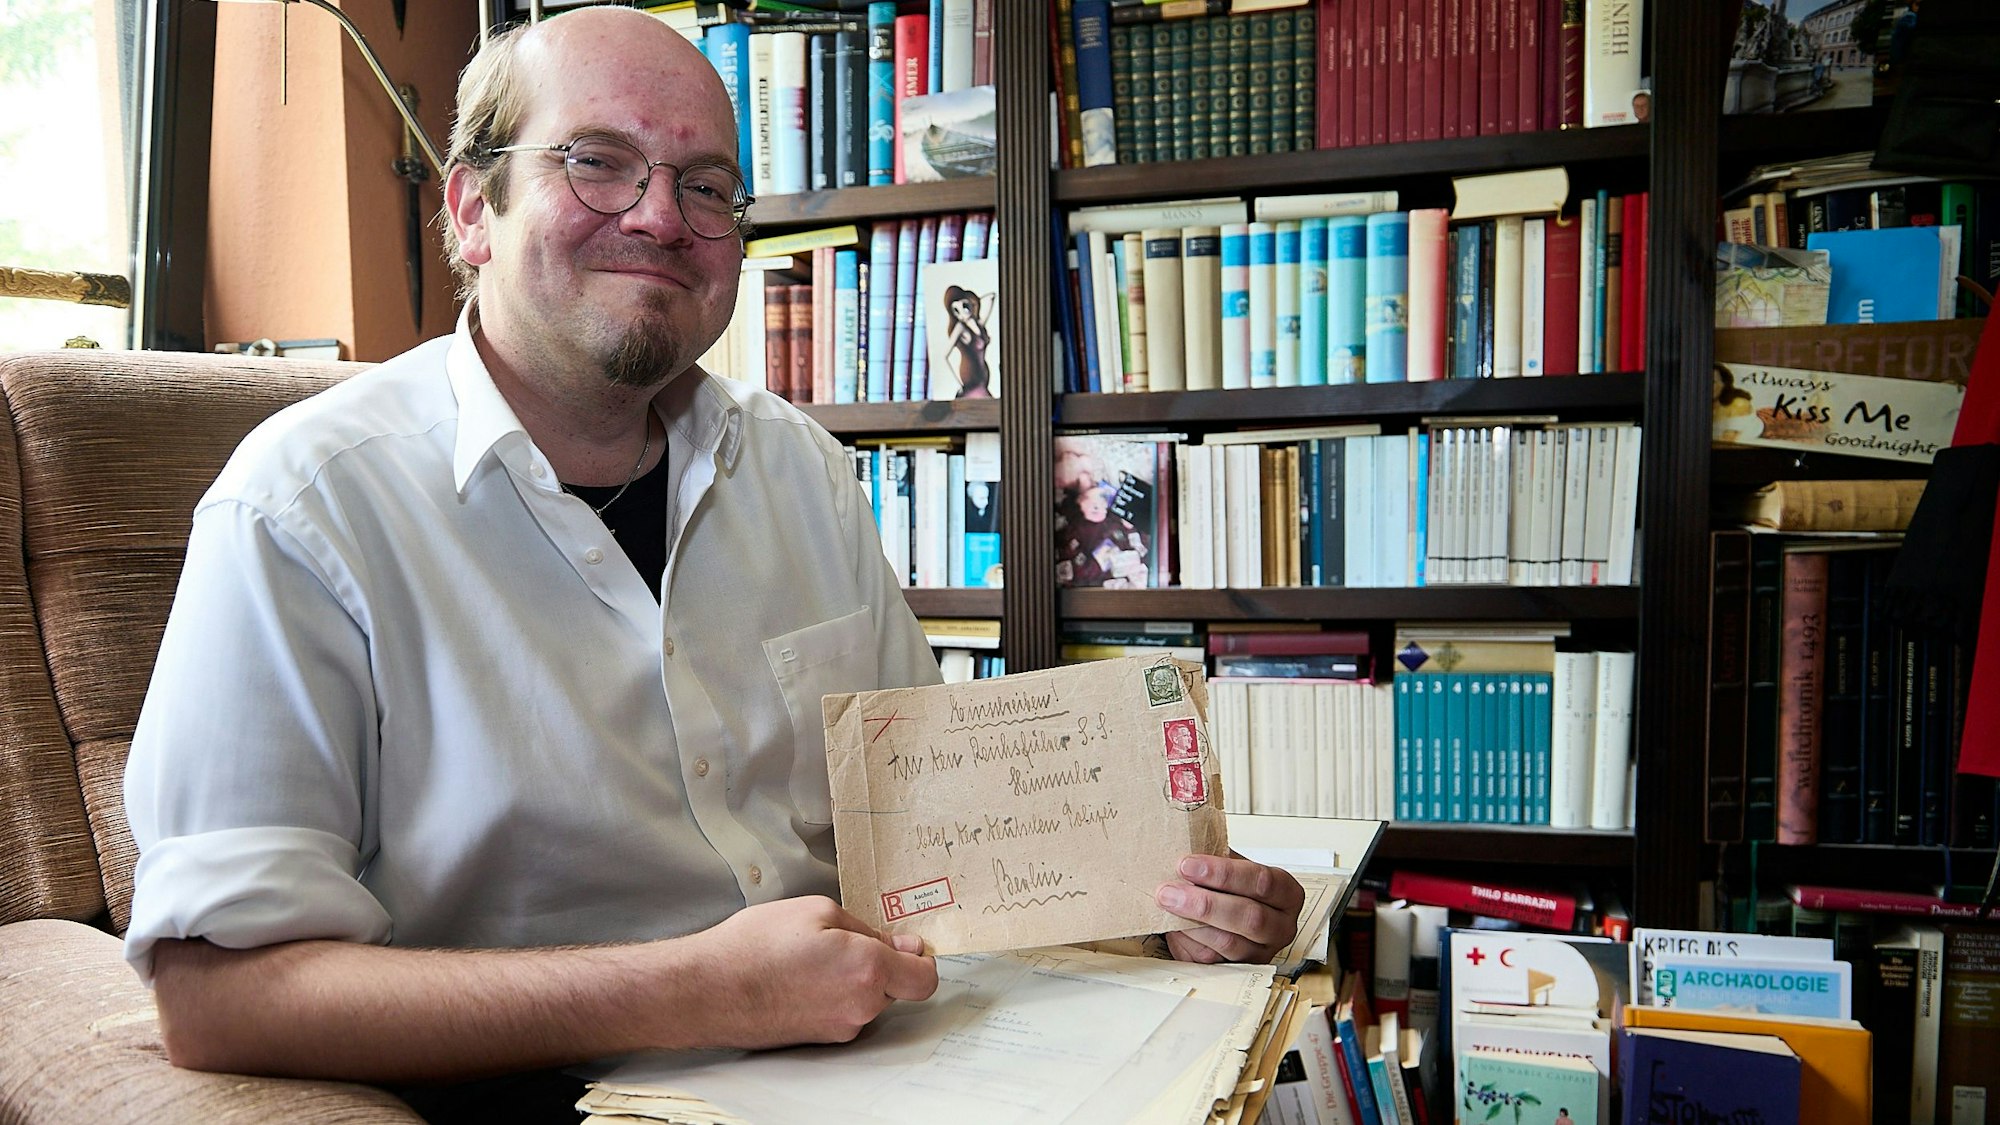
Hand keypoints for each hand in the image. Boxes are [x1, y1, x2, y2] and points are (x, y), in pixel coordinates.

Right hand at [690, 896, 937, 1046]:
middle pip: (894, 987)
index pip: (924, 979)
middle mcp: (860, 1007)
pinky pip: (842, 1012)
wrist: (706, 990)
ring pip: (866, 999)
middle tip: (845, 939)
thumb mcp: (817, 911)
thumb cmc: (755, 946)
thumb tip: (897, 944)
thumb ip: (866, 928)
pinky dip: (831, 994)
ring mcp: (839, 1028)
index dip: (921, 960)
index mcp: (867, 970)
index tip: (909, 945)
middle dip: (880, 963)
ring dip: (853, 979)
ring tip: (812, 956)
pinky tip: (800, 977)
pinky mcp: (818, 1039)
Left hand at [1155, 852, 1305, 964]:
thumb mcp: (1231, 866)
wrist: (1224, 913)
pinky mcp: (1238, 969)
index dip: (1223, 873)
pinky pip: (1212, 959)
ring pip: (1229, 942)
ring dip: (1192, 922)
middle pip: (1249, 916)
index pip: (1261, 881)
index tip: (1188, 864)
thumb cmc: (1229, 886)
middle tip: (1170, 890)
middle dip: (1205, 902)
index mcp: (1286, 893)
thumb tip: (1182, 840)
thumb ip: (1215, 857)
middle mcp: (1281, 926)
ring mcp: (1261, 952)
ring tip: (1167, 904)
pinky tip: (1172, 925)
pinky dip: (1188, 941)